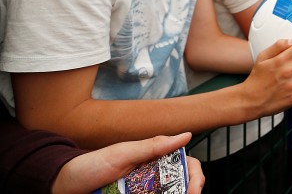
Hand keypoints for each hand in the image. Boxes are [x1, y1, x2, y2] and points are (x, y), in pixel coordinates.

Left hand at [52, 132, 203, 193]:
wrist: (64, 187)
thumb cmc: (91, 166)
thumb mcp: (123, 153)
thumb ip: (153, 145)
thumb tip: (185, 135)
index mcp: (154, 159)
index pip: (186, 164)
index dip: (195, 175)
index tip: (194, 188)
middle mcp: (152, 177)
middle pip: (181, 185)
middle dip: (189, 191)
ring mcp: (144, 192)